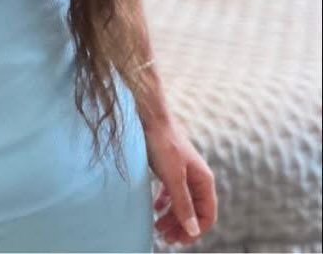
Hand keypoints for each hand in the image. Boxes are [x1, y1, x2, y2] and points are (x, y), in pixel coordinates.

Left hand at [146, 117, 217, 246]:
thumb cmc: (163, 143)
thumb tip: (192, 230)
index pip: (207, 215)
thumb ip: (182, 203)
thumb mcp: (173, 176)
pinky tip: (156, 208)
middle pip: (194, 211)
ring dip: (172, 217)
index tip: (180, 241)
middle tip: (165, 238)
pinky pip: (172, 192)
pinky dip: (165, 202)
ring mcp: (183, 173)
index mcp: (204, 181)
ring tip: (158, 228)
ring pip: (182, 202)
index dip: (196, 231)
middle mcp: (196, 178)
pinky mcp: (169, 167)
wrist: (150, 116)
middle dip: (181, 227)